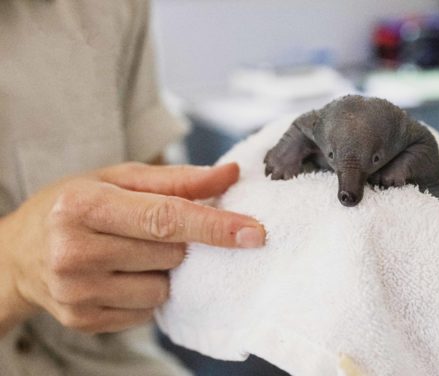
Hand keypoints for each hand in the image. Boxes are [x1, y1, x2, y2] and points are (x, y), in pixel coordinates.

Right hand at [0, 162, 264, 334]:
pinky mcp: (82, 321)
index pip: (165, 218)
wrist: (18, 253)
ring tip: (130, 253)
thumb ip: (176, 179)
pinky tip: (120, 276)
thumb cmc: (76, 206)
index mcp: (83, 206)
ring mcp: (76, 292)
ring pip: (162, 288)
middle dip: (178, 242)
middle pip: (170, 253)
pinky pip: (147, 312)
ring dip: (162, 270)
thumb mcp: (117, 179)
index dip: (214, 226)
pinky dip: (145, 293)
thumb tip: (230, 174)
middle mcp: (73, 252)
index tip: (255, 232)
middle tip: (149, 231)